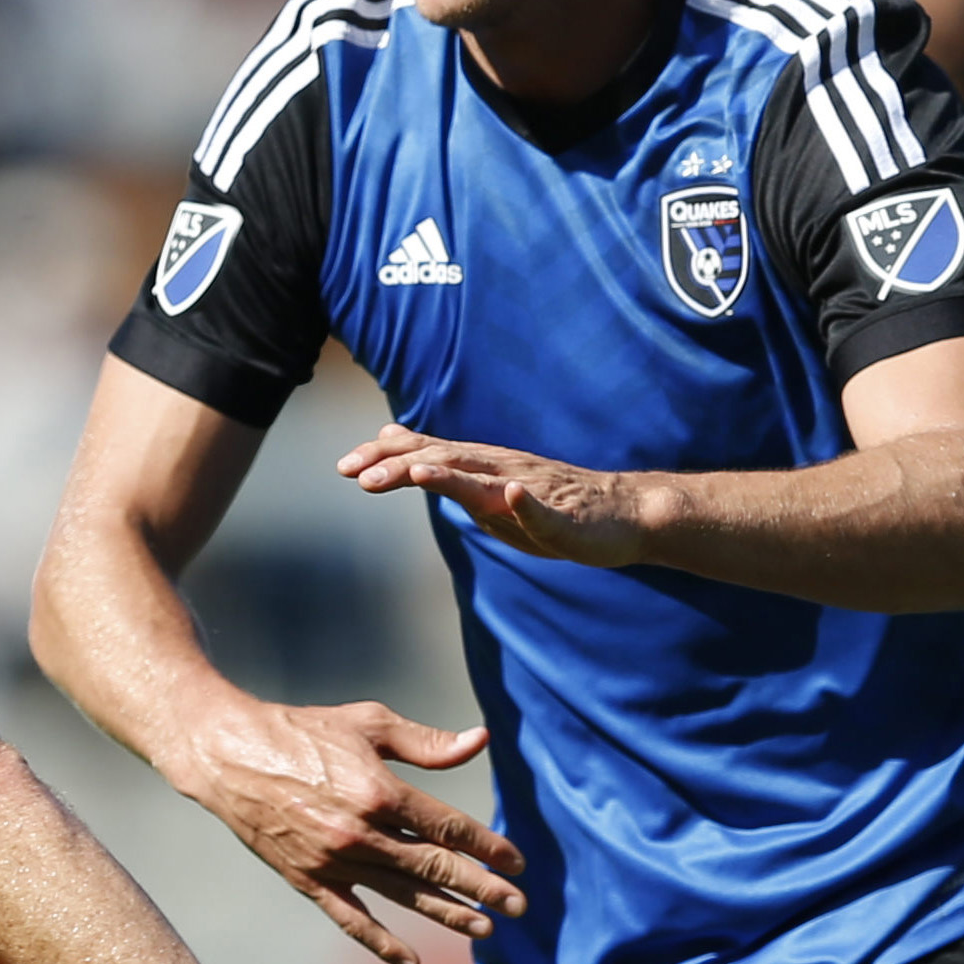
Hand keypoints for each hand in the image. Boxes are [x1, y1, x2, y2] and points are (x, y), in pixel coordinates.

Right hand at [160, 687, 526, 963]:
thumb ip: (425, 742)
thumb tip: (479, 742)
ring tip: (485, 930)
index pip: (448, 827)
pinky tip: (410, 960)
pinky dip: (380, 942)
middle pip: (434, 866)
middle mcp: (360, 833)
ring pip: (402, 895)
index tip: (516, 863)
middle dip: (482, 888)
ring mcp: (332, 861)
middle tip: (518, 906)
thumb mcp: (368, 723)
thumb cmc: (300, 731)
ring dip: (446, 914)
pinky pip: (350, 919)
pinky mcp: (307, 879)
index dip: (487, 847)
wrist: (228, 755)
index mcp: (379, 791)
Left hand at [337, 425, 663, 567]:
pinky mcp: (566, 517)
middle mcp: (502, 472)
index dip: (386, 458)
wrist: (620, 515)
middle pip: (447, 463)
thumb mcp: (486, 487)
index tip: (343, 466)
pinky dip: (526, 503)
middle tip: (357, 474)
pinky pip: (545, 511)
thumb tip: (395, 446)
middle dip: (401, 466)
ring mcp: (534, 493)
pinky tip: (510, 495)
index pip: (426, 455)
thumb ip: (442, 468)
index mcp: (481, 469)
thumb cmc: (549, 504)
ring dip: (452, 476)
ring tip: (418, 473)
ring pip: (489, 483)